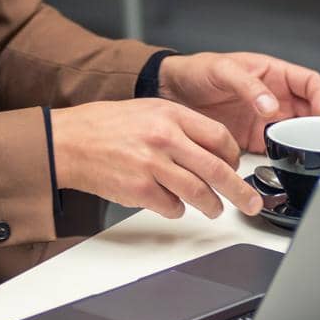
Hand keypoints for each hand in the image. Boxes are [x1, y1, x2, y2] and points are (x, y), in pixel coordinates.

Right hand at [50, 99, 263, 218]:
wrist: (68, 142)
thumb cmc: (105, 126)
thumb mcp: (148, 110)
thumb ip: (181, 126)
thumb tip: (212, 150)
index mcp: (170, 114)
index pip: (219, 138)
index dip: (233, 157)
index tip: (235, 167)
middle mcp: (165, 138)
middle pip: (217, 170)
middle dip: (240, 192)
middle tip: (251, 203)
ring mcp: (153, 165)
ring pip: (200, 193)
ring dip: (211, 206)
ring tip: (214, 209)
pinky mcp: (140, 190)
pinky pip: (173, 207)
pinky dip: (177, 209)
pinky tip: (171, 203)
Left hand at [157, 52, 319, 152]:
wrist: (170, 92)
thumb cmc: (196, 71)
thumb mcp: (222, 69)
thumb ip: (248, 86)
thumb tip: (271, 105)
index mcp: (273, 73)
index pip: (310, 83)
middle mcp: (274, 96)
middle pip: (312, 110)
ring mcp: (266, 119)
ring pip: (299, 131)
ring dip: (308, 142)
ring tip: (313, 154)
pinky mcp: (254, 138)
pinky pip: (279, 148)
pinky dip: (288, 156)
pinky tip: (289, 163)